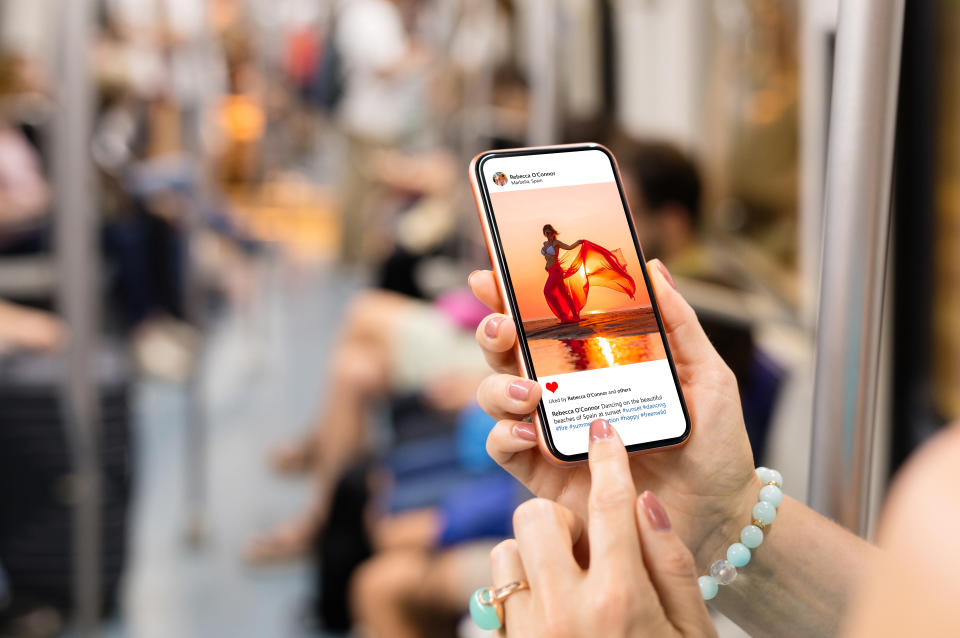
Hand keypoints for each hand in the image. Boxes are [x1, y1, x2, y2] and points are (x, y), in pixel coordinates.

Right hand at [469, 259, 758, 567]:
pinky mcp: (545, 474)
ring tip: (532, 392)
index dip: (510, 296)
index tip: (493, 275)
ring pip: (496, 396)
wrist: (719, 512)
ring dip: (500, 386)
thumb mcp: (705, 374)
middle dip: (493, 332)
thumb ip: (678, 323)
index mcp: (594, 363)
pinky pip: (503, 448)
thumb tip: (654, 269)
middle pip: (507, 353)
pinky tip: (531, 431)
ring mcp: (551, 432)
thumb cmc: (715, 443)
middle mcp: (564, 392)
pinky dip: (505, 435)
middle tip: (505, 327)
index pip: (542, 322)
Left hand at [491, 419, 715, 636]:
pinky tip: (551, 612)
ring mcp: (529, 634)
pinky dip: (519, 590)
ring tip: (567, 583)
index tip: (601, 433)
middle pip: (536, 514)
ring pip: (506, 550)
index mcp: (620, 599)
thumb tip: (644, 501)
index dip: (608, 459)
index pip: (610, 505)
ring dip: (533, 555)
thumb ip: (670, 563)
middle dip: (558, 517)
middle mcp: (565, 611)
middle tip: (585, 544)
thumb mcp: (693, 631)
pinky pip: (496, 595)